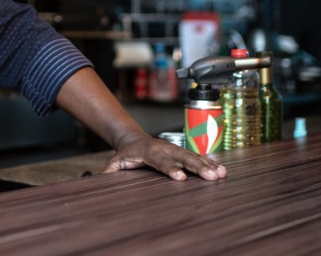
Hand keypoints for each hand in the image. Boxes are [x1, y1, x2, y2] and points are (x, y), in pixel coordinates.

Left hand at [101, 135, 226, 180]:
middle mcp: (165, 148)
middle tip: (211, 177)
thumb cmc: (126, 154)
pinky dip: (211, 163)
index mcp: (149, 152)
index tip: (181, 178)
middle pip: (183, 157)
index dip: (171, 169)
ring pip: (193, 156)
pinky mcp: (182, 152)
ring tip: (222, 174)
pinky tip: (223, 170)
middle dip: (197, 167)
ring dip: (208, 165)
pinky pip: (198, 157)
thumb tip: (97, 181)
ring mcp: (175, 149)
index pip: (161, 162)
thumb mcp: (115, 162)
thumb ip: (108, 172)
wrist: (133, 139)